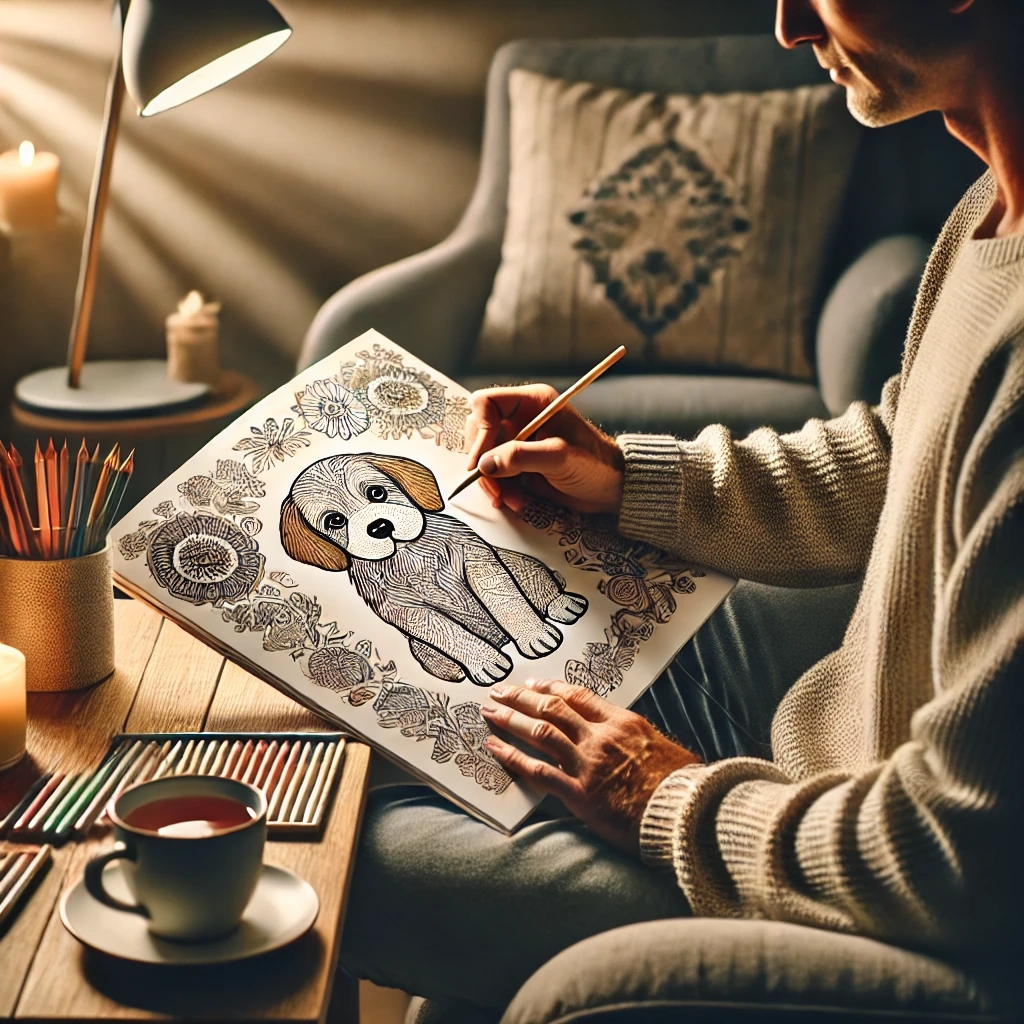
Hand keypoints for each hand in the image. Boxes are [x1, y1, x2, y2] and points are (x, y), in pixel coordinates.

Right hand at [464, 384, 624, 514]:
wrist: (611, 489)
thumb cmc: (595, 464)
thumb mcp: (559, 457)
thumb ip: (521, 457)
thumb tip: (485, 464)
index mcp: (532, 402)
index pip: (486, 404)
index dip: (480, 431)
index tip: (482, 461)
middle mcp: (521, 418)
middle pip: (478, 432)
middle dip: (483, 462)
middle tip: (494, 486)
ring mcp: (517, 442)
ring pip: (484, 458)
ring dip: (492, 482)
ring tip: (510, 499)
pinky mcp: (518, 464)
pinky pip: (494, 475)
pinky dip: (500, 490)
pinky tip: (516, 501)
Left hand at [482, 678, 698, 853]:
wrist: (683, 814)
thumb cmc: (680, 785)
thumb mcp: (662, 747)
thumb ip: (637, 737)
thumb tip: (630, 736)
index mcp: (622, 722)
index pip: (578, 696)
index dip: (551, 687)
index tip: (533, 683)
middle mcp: (600, 737)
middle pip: (552, 707)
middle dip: (521, 697)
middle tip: (499, 691)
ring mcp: (587, 764)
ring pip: (540, 732)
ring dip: (510, 719)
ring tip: (489, 712)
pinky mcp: (579, 793)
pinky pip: (538, 771)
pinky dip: (513, 758)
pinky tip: (495, 749)